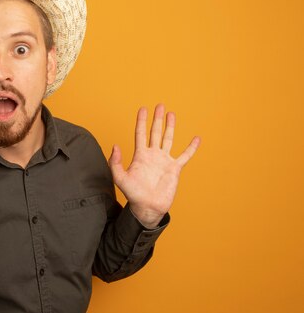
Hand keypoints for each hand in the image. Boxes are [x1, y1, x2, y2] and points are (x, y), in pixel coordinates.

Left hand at [108, 104, 199, 227]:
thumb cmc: (133, 194)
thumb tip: (115, 146)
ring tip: (171, 114)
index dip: (141, 121)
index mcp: (140, 155)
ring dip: (170, 127)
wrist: (147, 207)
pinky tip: (196, 139)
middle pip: (155, 133)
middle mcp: (152, 155)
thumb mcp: (120, 178)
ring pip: (168, 139)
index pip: (140, 134)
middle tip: (159, 105)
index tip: (142, 109)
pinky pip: (185, 156)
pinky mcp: (174, 169)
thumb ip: (116, 163)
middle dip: (156, 119)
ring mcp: (164, 161)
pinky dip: (191, 147)